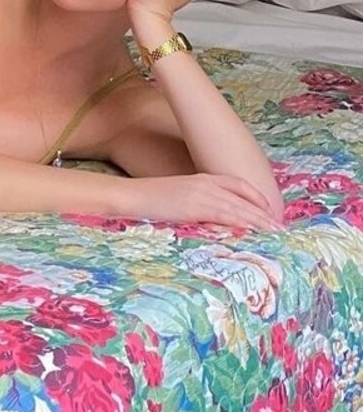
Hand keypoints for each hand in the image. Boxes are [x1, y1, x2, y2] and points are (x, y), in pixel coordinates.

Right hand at [118, 171, 283, 230]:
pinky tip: (253, 233)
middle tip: (281, 229)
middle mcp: (207, 183)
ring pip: (240, 208)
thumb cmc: (149, 199)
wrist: (131, 195)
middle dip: (265, 214)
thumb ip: (198, 203)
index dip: (258, 199)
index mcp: (203, 178)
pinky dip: (242, 224)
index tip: (270, 213)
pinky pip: (226, 215)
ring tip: (275, 234)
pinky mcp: (196, 206)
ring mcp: (202, 194)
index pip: (240, 185)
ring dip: (260, 222)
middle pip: (245, 198)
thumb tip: (211, 218)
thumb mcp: (178, 197)